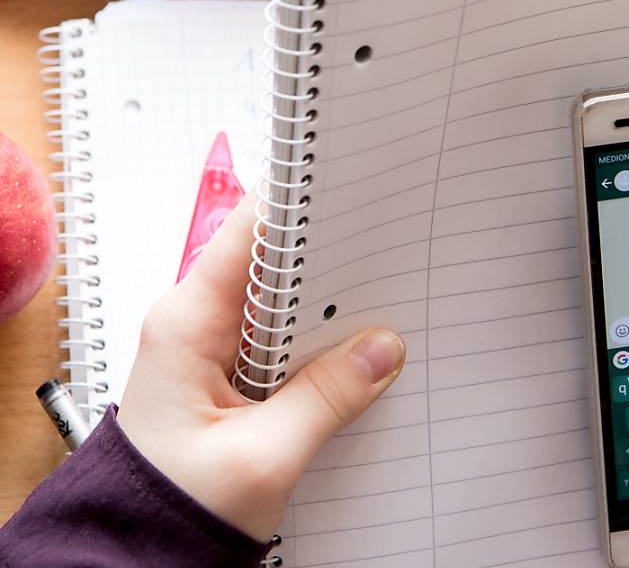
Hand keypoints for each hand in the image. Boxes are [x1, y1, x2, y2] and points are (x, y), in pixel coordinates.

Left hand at [116, 191, 405, 540]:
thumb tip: (382, 349)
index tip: (350, 197)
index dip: (296, 209)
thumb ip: (328, 398)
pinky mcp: (230, 373)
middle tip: (383, 263)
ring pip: (280, 305)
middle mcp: (195, 324)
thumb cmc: (175, 507)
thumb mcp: (264, 457)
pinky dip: (316, 342)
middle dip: (326, 264)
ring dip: (325, 309)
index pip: (244, 236)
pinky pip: (280, 340)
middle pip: (269, 265)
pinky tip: (351, 353)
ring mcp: (213, 348)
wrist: (143, 547)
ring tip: (377, 309)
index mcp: (186, 325)